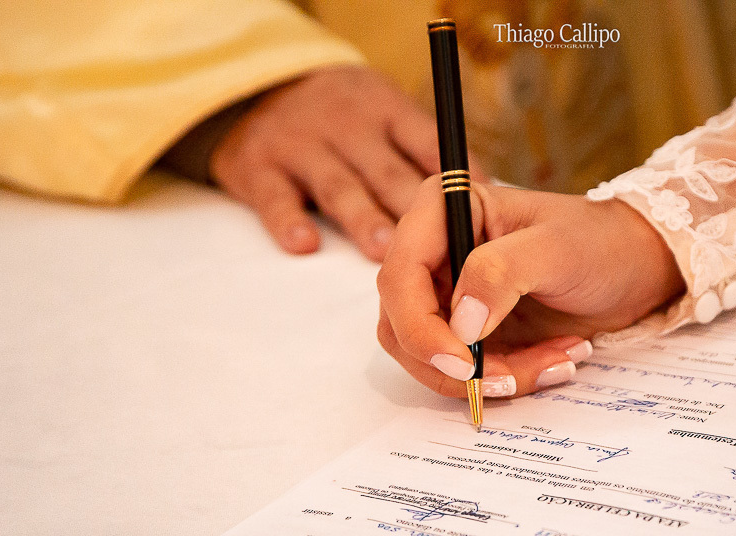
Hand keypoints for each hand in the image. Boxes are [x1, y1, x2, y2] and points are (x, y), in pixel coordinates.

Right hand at [210, 65, 480, 259]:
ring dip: (362, 218)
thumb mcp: (382, 112)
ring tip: (384, 250)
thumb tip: (482, 198)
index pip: (429, 142)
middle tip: (439, 248)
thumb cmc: (340, 116)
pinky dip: (288, 221)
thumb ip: (422, 152)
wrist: (253, 86)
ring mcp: (300, 144)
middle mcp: (346, 125)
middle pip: (387, 171)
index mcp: (385, 110)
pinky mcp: (258, 168)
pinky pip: (275, 197)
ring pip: (338, 186)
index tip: (480, 213)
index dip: (456, 178)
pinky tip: (304, 244)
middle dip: (414, 210)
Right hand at [376, 177, 683, 398]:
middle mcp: (435, 253)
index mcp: (442, 210)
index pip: (399, 276)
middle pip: (403, 326)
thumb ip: (501, 274)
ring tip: (554, 361)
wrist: (635, 268)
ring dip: (490, 376)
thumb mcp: (556, 249)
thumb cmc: (600, 243)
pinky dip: (507, 379)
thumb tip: (460, 321)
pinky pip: (465, 372)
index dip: (420, 327)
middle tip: (513, 377)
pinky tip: (554, 361)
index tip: (464, 360)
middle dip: (457, 363)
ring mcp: (449, 296)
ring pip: (432, 358)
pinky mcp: (470, 332)